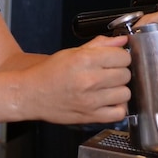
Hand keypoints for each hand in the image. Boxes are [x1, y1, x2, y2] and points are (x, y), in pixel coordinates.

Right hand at [17, 34, 131, 124]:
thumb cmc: (50, 72)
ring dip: (119, 90)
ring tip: (107, 87)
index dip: (120, 56)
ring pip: (125, 93)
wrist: (31, 94)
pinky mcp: (91, 116)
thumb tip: (121, 40)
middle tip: (108, 73)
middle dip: (119, 72)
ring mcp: (91, 100)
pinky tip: (108, 101)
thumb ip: (99, 45)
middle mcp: (90, 80)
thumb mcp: (72, 52)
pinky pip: (119, 113)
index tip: (114, 59)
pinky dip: (117, 108)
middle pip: (125, 74)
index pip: (123, 56)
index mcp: (85, 60)